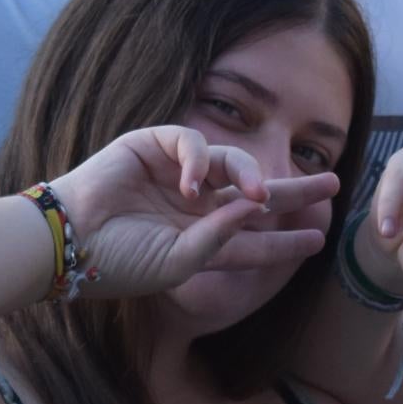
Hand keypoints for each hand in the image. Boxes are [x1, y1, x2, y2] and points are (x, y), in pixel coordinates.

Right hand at [45, 127, 339, 299]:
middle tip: (331, 182)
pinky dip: (199, 158)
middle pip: (254, 192)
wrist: (71, 243)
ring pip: (231, 161)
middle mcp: (192, 204)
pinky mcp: (152, 145)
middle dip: (293, 189)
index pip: (252, 237)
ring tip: (258, 196)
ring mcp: (174, 173)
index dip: (285, 239)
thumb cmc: (122, 262)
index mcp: (199, 237)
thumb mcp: (182, 262)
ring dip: (251, 175)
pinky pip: (192, 141)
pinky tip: (193, 182)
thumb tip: (257, 208)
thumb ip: (223, 239)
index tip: (318, 241)